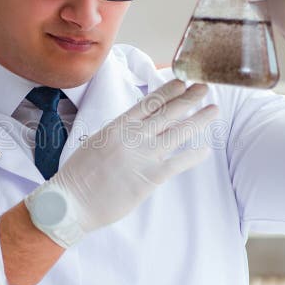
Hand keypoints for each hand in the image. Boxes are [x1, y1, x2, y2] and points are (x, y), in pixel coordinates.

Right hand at [26, 79, 216, 238]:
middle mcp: (133, 136)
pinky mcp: (150, 177)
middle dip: (189, 97)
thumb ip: (119, 133)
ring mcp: (143, 155)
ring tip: (213, 110)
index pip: (149, 102)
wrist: (71, 201)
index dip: (168, 91)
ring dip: (198, 119)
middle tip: (204, 88)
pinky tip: (205, 150)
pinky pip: (178, 162)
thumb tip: (137, 127)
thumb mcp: (97, 142)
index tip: (182, 82)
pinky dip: (193, 155)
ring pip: (178, 131)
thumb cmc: (79, 174)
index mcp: (118, 125)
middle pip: (168, 111)